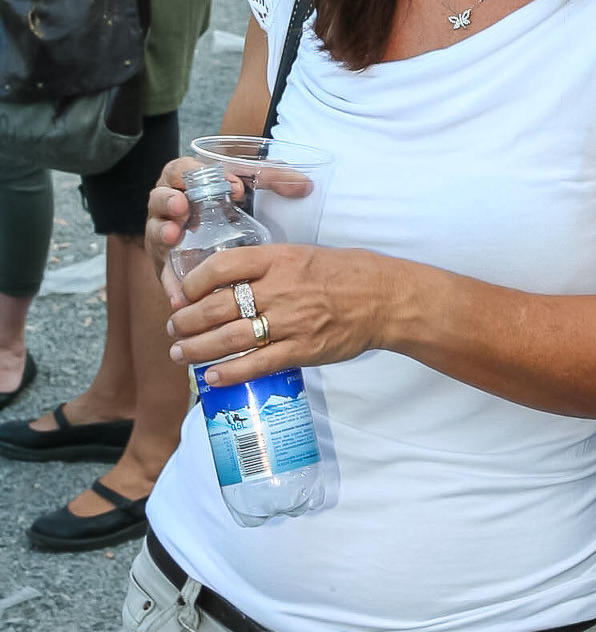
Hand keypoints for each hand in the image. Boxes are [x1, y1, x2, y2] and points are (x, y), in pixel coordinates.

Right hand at [147, 157, 245, 289]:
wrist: (215, 252)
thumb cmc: (224, 213)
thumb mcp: (238, 194)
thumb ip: (251, 185)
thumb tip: (265, 187)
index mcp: (180, 186)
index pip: (177, 170)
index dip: (192, 172)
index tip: (214, 180)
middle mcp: (165, 209)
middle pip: (159, 198)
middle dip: (168, 200)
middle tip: (181, 206)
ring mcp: (161, 237)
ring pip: (156, 232)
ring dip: (163, 232)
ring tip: (173, 236)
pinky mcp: (164, 265)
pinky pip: (164, 275)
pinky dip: (170, 285)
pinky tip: (177, 296)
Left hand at [164, 241, 392, 383]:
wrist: (384, 297)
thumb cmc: (345, 273)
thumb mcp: (302, 254)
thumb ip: (267, 266)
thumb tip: (226, 282)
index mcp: (279, 259)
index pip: (222, 266)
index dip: (193, 282)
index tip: (182, 293)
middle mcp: (281, 288)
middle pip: (218, 306)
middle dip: (187, 321)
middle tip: (174, 328)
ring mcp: (291, 321)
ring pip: (231, 337)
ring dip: (198, 348)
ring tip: (180, 353)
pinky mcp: (303, 349)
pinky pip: (258, 363)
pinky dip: (231, 372)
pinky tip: (213, 376)